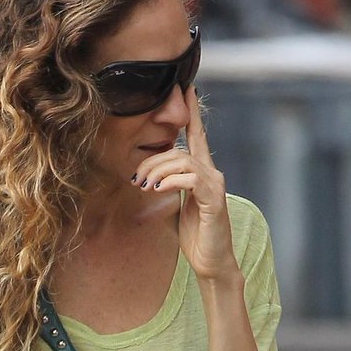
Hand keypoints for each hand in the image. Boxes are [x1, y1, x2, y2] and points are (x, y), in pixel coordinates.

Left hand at [132, 88, 237, 285]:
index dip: (192, 112)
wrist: (212, 262)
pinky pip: (191, 178)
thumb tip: (149, 177)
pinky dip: (171, 181)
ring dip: (157, 171)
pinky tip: (157, 191)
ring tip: (144, 187)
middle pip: (180, 150)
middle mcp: (212, 174)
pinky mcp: (213, 200)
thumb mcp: (177, 206)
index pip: (197, 135)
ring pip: (184, 161)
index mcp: (202, 173)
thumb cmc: (195, 236)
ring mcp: (215, 185)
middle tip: (135, 179)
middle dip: (152, 162)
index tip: (186, 88)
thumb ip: (169, 187)